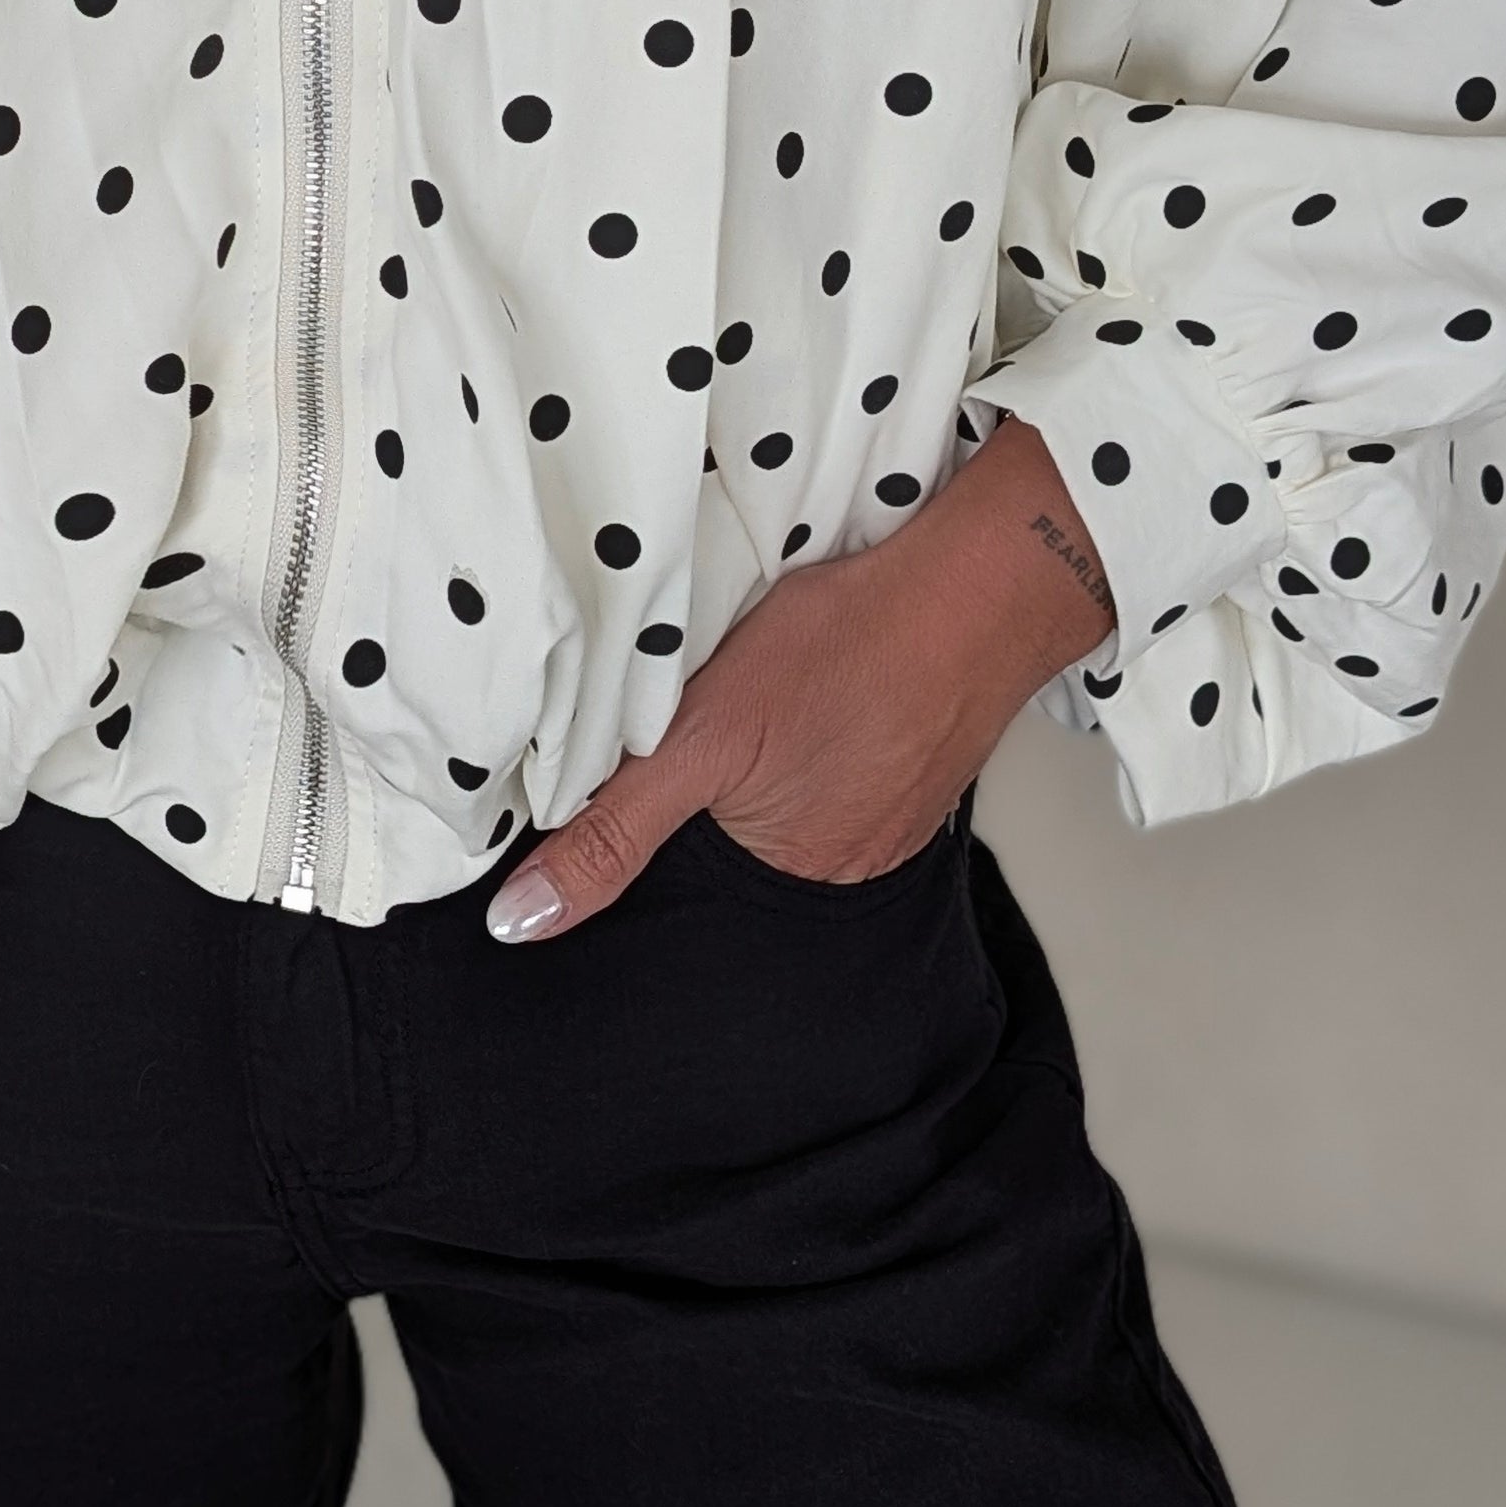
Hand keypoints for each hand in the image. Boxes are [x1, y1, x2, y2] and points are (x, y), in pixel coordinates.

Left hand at [481, 416, 1114, 943]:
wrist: (983, 583)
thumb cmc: (850, 647)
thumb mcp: (700, 737)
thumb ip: (611, 834)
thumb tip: (522, 923)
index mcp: (788, 883)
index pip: (676, 887)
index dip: (633, 831)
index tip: (618, 774)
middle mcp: (844, 869)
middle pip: (728, 846)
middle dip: (697, 796)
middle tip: (693, 715)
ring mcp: (888, 818)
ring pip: (778, 800)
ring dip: (750, 760)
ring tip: (752, 697)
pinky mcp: (910, 765)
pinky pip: (831, 766)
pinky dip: (805, 734)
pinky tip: (804, 688)